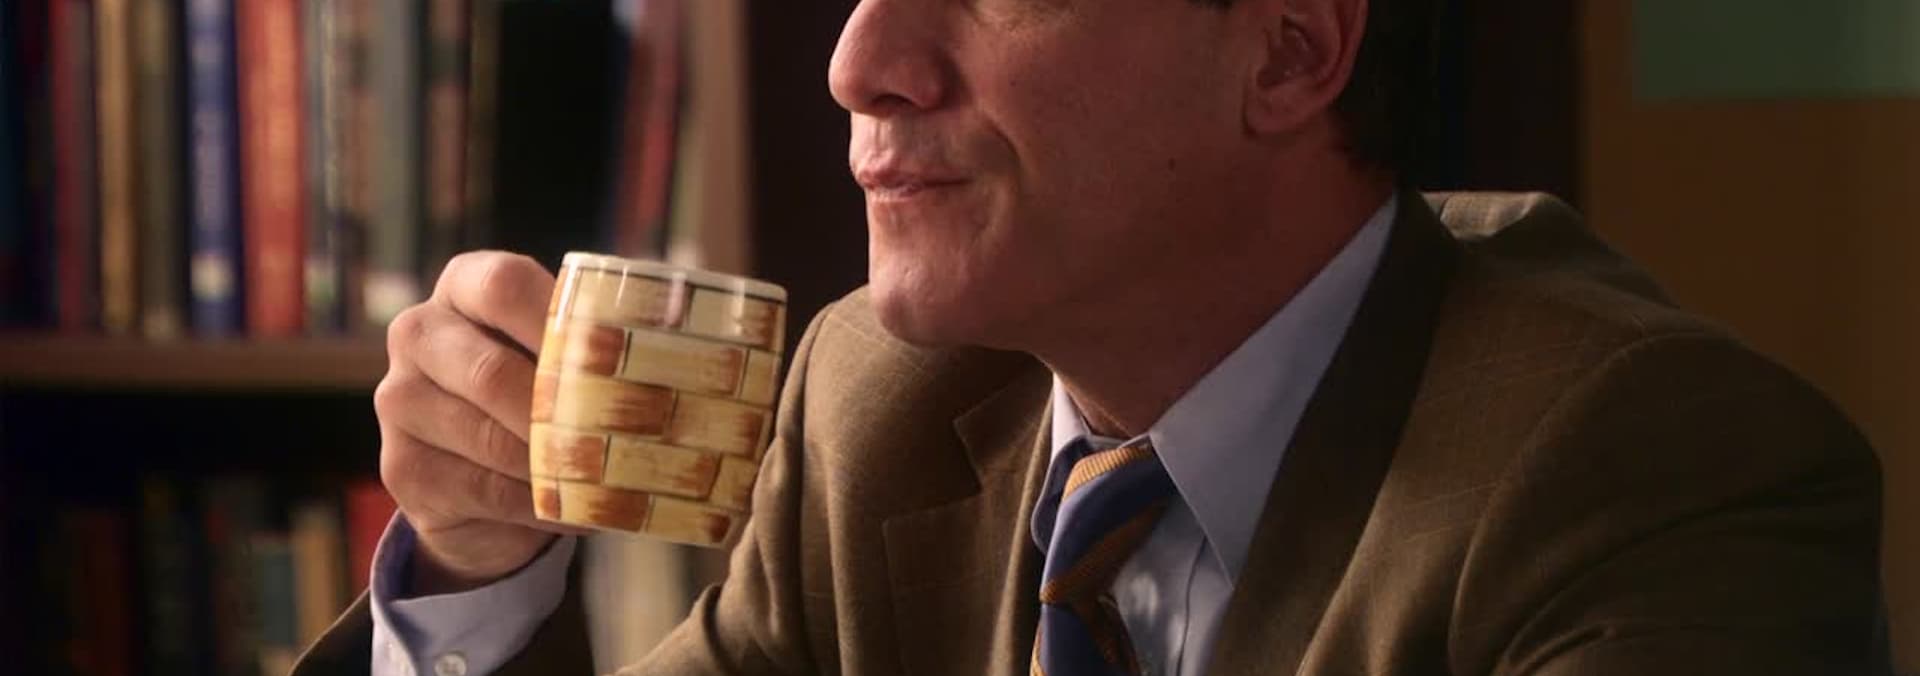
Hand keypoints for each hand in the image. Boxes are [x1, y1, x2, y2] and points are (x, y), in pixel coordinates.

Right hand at [375, 252, 585, 595]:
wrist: (476, 473)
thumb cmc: (536, 390)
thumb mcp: (557, 353)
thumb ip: (593, 343)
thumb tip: (681, 359)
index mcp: (462, 286)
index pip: (504, 285)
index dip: (558, 320)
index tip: (612, 356)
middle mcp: (417, 334)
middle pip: (492, 371)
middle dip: (558, 412)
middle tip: (615, 435)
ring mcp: (398, 400)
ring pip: (486, 438)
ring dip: (550, 465)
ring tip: (602, 477)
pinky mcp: (401, 467)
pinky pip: (482, 489)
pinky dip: (536, 504)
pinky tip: (570, 508)